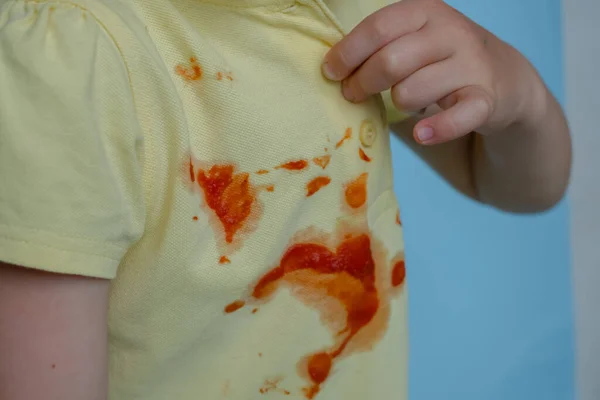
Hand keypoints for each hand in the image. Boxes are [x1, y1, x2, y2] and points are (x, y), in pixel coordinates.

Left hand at [322, 0, 542, 144]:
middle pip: (390, 61)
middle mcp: (450, 33)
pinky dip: (438, 129)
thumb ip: (381, 45)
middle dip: (362, 83)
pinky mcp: (486, 99)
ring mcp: (470, 65)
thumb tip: (332, 67)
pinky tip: (422, 134)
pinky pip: (457, 117)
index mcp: (426, 12)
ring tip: (403, 101)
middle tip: (352, 94)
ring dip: (398, 104)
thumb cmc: (441, 58)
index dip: (349, 51)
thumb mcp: (415, 38)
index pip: (379, 27)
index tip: (330, 71)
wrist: (503, 77)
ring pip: (411, 92)